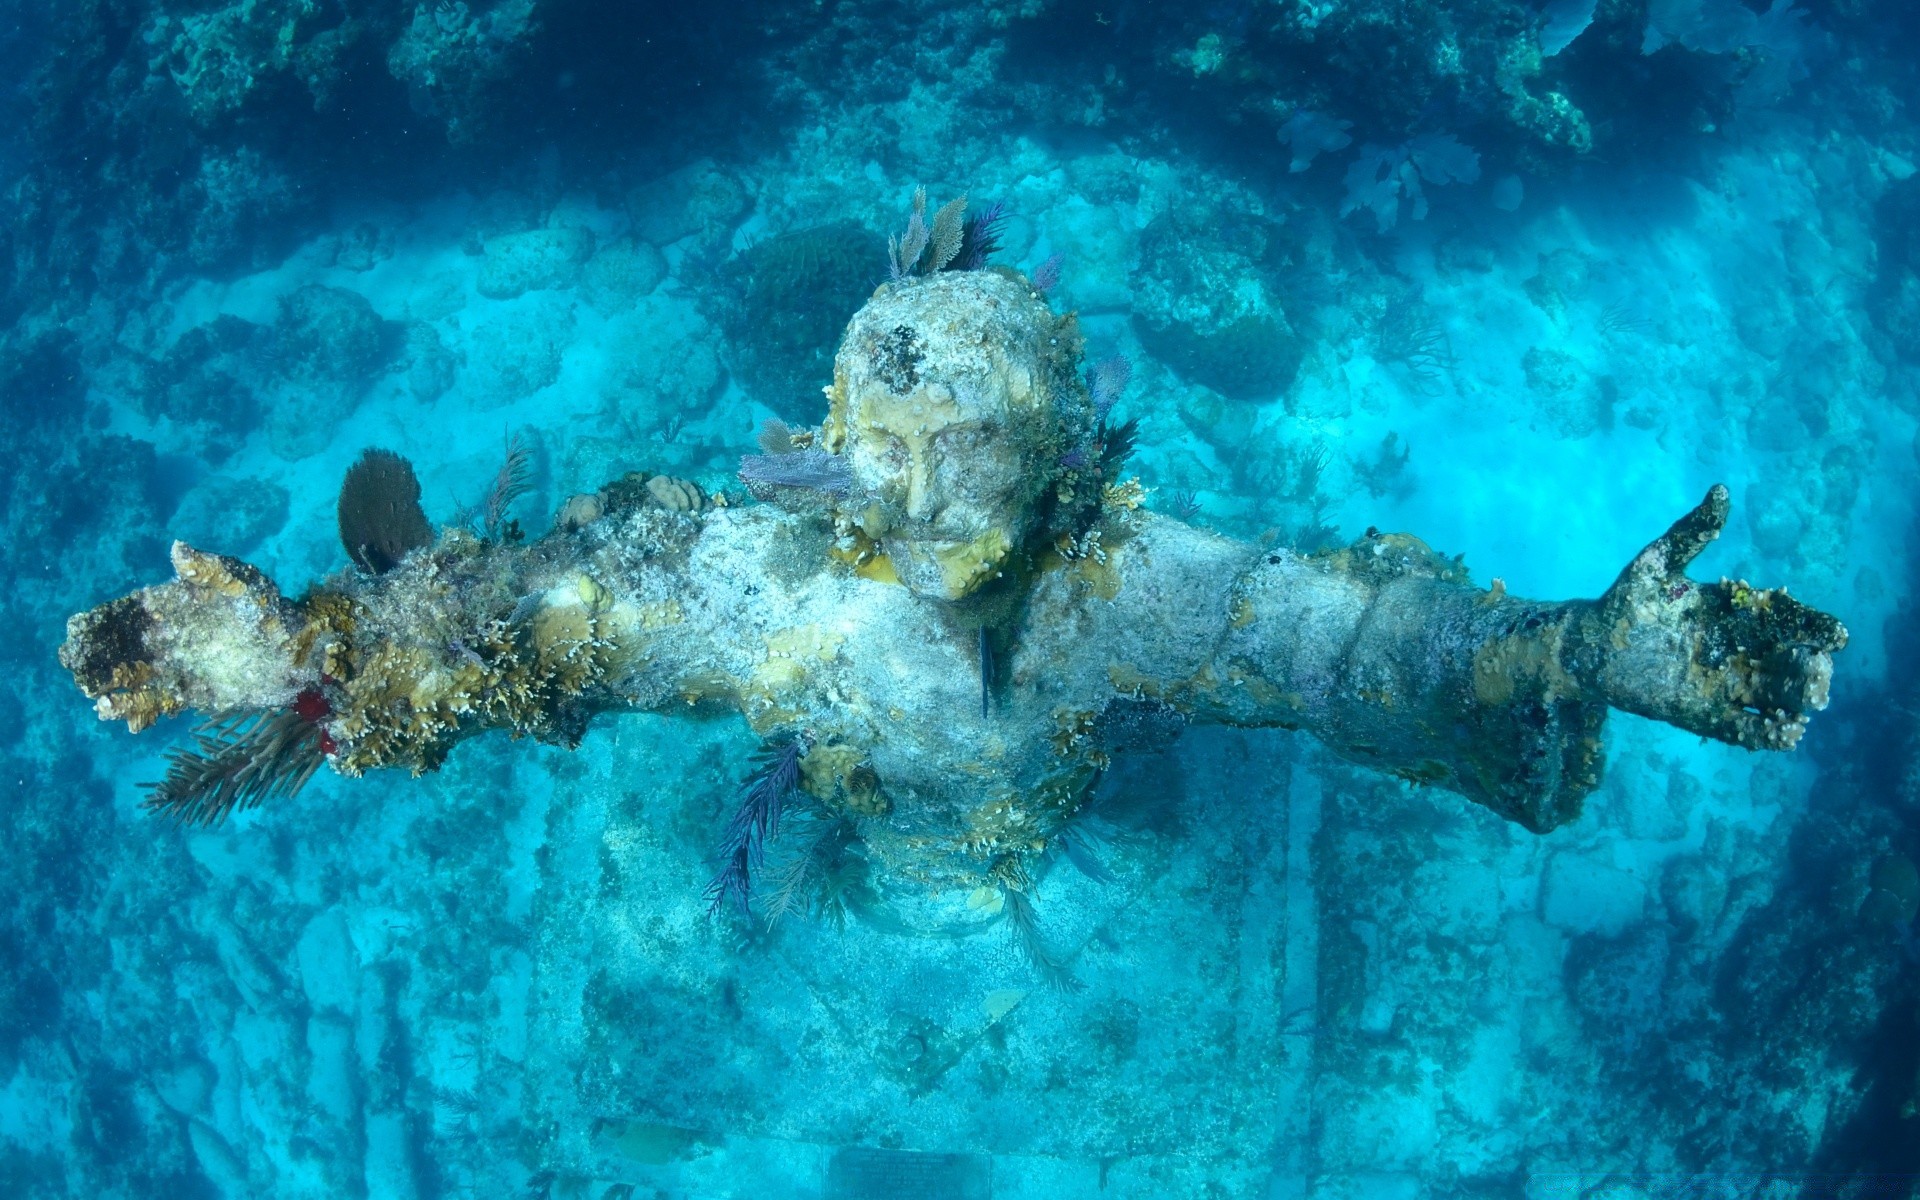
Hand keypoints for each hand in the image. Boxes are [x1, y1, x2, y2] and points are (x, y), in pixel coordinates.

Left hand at [1582, 485, 1846, 749]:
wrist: (1587, 645)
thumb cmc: (1625, 600)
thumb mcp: (1657, 563)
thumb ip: (1692, 532)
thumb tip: (1721, 490)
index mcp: (1736, 614)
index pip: (1788, 620)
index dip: (1815, 628)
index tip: (1835, 635)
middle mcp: (1738, 651)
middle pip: (1791, 661)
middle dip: (1810, 668)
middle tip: (1816, 671)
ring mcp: (1722, 684)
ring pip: (1774, 695)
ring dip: (1795, 700)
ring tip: (1805, 704)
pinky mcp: (1701, 714)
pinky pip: (1742, 728)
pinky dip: (1766, 733)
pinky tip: (1784, 734)